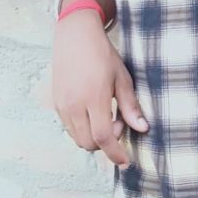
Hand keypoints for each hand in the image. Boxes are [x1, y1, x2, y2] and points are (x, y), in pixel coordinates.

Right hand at [52, 11, 147, 165]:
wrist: (75, 36)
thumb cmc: (102, 54)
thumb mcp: (122, 77)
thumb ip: (130, 106)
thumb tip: (142, 128)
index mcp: (94, 97)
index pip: (103, 137)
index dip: (115, 153)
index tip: (126, 161)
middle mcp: (74, 105)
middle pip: (89, 143)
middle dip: (106, 143)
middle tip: (118, 123)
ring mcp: (62, 105)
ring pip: (77, 138)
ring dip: (93, 137)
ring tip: (106, 115)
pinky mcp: (56, 103)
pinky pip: (69, 128)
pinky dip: (82, 129)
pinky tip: (93, 112)